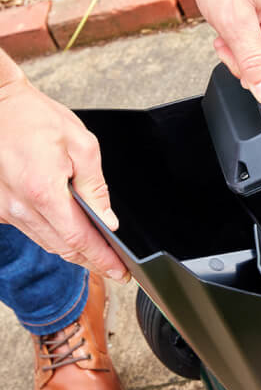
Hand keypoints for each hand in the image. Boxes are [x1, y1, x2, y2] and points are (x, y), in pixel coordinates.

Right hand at [0, 73, 128, 281]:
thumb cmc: (34, 117)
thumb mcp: (81, 144)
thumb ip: (95, 186)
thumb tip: (107, 219)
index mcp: (44, 191)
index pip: (79, 239)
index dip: (102, 259)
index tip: (120, 272)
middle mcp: (19, 206)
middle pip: (63, 247)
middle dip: (92, 261)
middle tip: (116, 268)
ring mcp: (4, 209)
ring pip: (46, 241)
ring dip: (73, 250)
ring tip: (99, 255)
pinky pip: (31, 229)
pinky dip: (53, 235)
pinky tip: (70, 233)